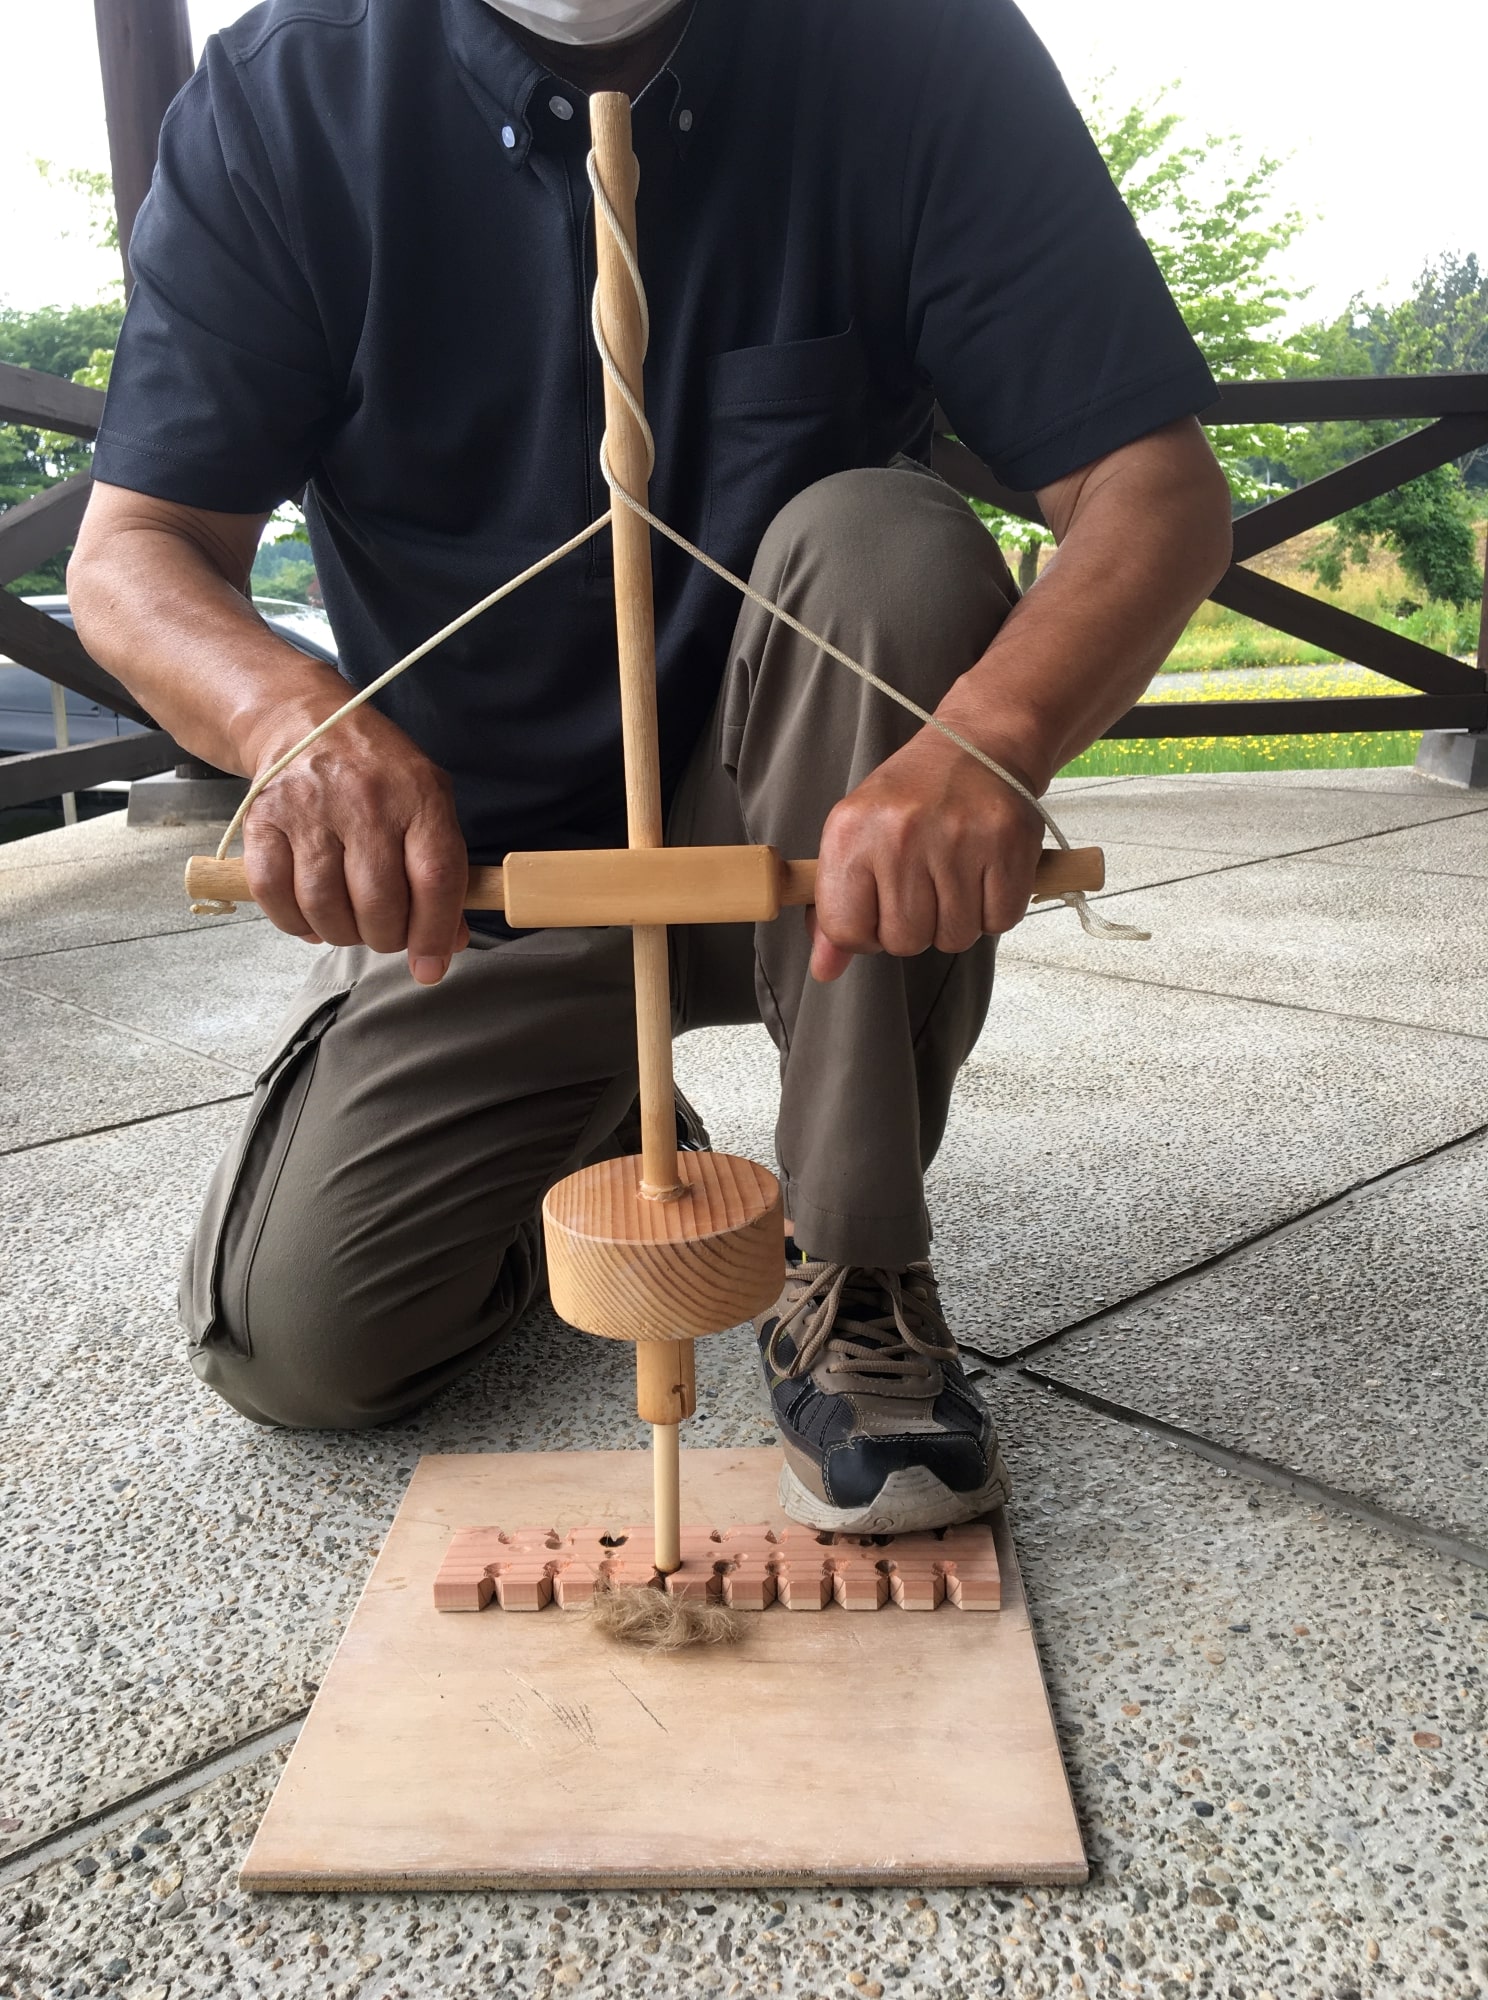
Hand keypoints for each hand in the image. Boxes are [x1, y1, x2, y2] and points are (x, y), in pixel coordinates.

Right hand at [240, 700, 469, 983]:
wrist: (305, 722)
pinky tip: (310, 919)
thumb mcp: (428, 803)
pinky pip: (273, 895)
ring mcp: (309, 809)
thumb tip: (448, 942)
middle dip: (385, 938)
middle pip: (378, 903)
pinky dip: (293, 923)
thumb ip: (444, 871)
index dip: (433, 933)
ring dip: (341, 934)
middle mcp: (365, 800)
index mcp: (418, 796)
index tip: (430, 966)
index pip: (435, 879)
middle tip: (385, 934)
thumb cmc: (377, 772)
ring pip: (324, 907)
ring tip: (350, 925)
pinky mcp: (263, 819)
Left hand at [808, 725, 1044, 981]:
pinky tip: (985, 873)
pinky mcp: (1007, 844)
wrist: (979, 745)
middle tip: (925, 885)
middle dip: (916, 927)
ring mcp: (957, 838)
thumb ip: (835, 910)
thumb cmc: (911, 799)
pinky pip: (999, 922)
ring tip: (955, 874)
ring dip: (957, 919)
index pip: (847, 930)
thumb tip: (825, 971)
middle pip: (904, 941)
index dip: (866, 933)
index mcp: (851, 831)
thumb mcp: (857, 839)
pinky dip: (995, 908)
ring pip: (954, 937)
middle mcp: (900, 833)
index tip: (880, 909)